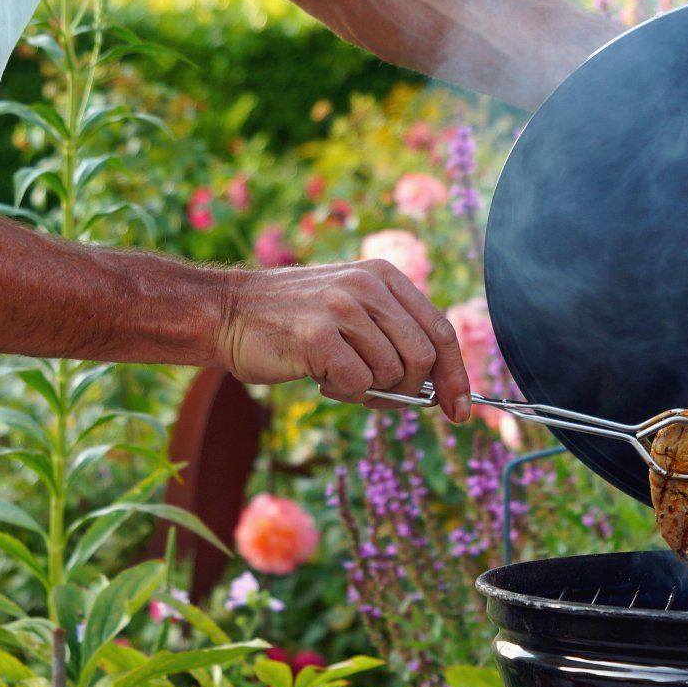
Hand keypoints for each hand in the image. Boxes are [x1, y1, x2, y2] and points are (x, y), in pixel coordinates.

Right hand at [216, 260, 471, 420]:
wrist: (228, 313)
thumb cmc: (293, 322)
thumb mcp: (352, 310)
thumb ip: (393, 335)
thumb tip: (439, 389)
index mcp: (384, 276)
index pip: (441, 330)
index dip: (456, 375)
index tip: (460, 410)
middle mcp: (368, 285)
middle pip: (423, 356)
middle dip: (407, 388)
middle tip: (374, 392)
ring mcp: (343, 307)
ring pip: (391, 373)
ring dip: (366, 389)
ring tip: (334, 374)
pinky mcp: (318, 335)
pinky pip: (358, 384)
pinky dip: (342, 392)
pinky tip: (318, 376)